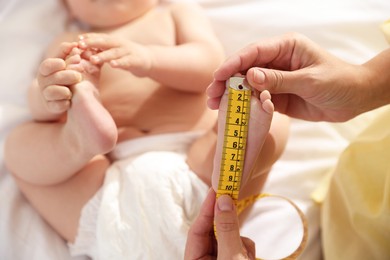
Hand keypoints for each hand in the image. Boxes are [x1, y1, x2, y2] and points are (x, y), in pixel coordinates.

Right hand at [37, 42, 81, 113]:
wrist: (57, 96)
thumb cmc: (64, 76)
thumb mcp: (65, 63)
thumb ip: (68, 53)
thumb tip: (75, 43)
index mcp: (45, 69)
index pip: (47, 65)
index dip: (57, 63)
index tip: (67, 62)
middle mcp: (43, 82)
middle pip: (54, 78)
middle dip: (68, 76)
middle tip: (79, 76)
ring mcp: (46, 95)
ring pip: (53, 92)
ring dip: (65, 91)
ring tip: (73, 91)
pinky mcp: (51, 107)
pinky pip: (57, 106)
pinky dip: (64, 103)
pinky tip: (70, 102)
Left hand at [78, 33, 151, 76]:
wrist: (148, 59)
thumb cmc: (127, 56)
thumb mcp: (113, 50)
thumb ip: (101, 49)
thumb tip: (82, 50)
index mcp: (113, 41)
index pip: (99, 38)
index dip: (88, 39)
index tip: (76, 41)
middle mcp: (120, 44)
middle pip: (104, 42)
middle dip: (92, 43)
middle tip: (80, 46)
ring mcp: (128, 51)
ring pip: (114, 53)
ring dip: (103, 55)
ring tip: (93, 59)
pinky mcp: (136, 60)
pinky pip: (127, 61)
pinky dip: (120, 63)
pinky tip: (113, 65)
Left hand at [184, 189, 254, 259]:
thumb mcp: (231, 256)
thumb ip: (227, 230)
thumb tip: (223, 201)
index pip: (196, 229)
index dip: (206, 209)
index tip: (216, 190)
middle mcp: (206, 259)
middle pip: (213, 231)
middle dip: (226, 222)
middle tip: (232, 198)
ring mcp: (221, 258)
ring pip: (229, 237)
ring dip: (240, 241)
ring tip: (246, 254)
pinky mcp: (234, 258)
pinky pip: (239, 246)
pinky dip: (247, 249)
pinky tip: (249, 258)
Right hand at [207, 33, 373, 121]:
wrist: (354, 99)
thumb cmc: (338, 82)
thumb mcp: (309, 80)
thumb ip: (279, 79)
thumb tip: (250, 77)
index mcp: (286, 48)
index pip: (254, 52)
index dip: (234, 63)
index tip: (218, 76)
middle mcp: (277, 61)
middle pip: (244, 69)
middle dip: (227, 81)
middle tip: (212, 95)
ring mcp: (275, 79)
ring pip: (247, 86)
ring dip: (232, 96)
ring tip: (216, 106)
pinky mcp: (277, 96)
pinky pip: (256, 100)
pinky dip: (246, 107)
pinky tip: (237, 114)